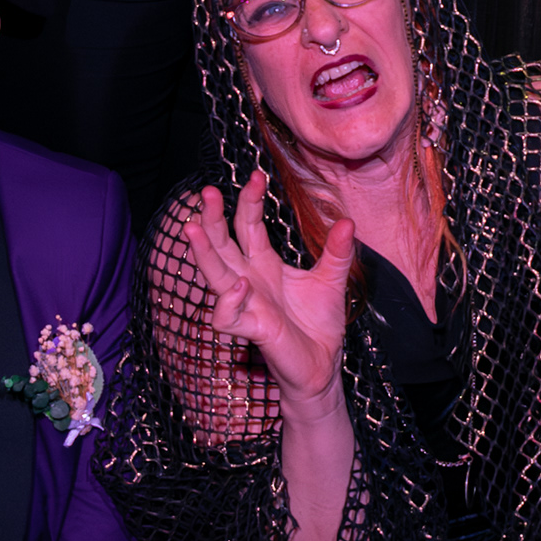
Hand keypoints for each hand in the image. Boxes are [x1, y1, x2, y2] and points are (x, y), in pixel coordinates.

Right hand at [187, 174, 353, 413]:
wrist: (324, 365)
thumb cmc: (319, 324)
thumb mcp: (332, 281)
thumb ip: (337, 253)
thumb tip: (348, 222)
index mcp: (265, 264)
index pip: (248, 226)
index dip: (249, 201)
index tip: (256, 175)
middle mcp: (250, 280)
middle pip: (222, 245)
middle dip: (211, 219)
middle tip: (206, 192)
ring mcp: (247, 305)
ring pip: (214, 275)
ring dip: (203, 253)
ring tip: (193, 228)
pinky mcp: (252, 329)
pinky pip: (226, 316)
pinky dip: (229, 300)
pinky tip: (241, 284)